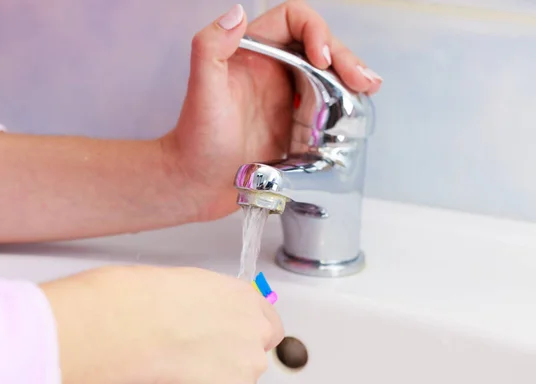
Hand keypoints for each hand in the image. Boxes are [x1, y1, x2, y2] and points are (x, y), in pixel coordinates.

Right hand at [41, 266, 283, 383]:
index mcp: (246, 299)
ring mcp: (250, 364)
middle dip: (227, 363)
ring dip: (214, 383)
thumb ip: (210, 311)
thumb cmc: (151, 301)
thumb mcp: (190, 290)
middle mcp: (256, 330)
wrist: (139, 324)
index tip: (231, 345)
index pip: (268, 328)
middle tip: (193, 361)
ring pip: (236, 383)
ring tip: (177, 371)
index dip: (246, 340)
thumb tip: (202, 326)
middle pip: (250, 357)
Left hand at [164, 1, 382, 221]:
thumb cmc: (196, 140)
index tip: (322, 60)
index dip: (315, 31)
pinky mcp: (297, 126)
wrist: (198, 184)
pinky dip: (347, 106)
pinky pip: (329, 108)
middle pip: (321, 47)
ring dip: (354, 78)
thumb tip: (239, 13)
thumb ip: (210, 48)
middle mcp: (274, 71)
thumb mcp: (202, 91)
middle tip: (363, 80)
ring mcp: (288, 99)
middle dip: (346, 57)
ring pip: (330, 76)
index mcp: (253, 53)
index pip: (294, 20)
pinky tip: (359, 112)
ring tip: (370, 89)